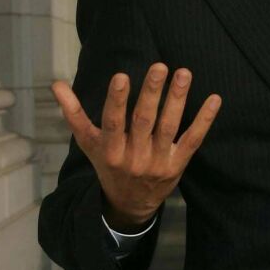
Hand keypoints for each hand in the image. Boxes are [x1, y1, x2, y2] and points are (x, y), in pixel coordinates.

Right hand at [51, 64, 220, 228]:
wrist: (130, 204)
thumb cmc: (108, 165)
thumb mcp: (89, 143)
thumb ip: (74, 113)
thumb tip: (56, 84)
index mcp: (110, 150)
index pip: (113, 123)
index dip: (116, 101)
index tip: (121, 76)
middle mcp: (134, 157)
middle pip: (144, 121)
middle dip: (152, 93)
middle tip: (160, 66)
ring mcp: (158, 162)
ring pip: (169, 127)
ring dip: (177, 99)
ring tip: (184, 73)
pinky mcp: (178, 164)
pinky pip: (193, 140)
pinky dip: (205, 120)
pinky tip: (214, 99)